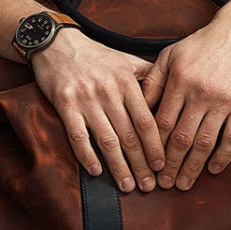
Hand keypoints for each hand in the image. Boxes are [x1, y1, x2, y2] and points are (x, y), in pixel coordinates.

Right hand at [30, 27, 164, 192]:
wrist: (58, 43)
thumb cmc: (96, 56)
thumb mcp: (127, 60)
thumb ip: (149, 78)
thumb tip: (172, 99)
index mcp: (127, 81)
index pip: (147, 120)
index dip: (156, 146)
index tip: (162, 166)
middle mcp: (108, 91)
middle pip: (129, 135)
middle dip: (141, 164)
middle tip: (150, 186)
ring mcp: (86, 98)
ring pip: (106, 140)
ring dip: (118, 167)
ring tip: (128, 186)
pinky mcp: (65, 104)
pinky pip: (78, 136)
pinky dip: (87, 156)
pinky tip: (96, 172)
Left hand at [140, 19, 230, 189]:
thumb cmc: (202, 43)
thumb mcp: (170, 55)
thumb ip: (152, 81)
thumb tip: (137, 107)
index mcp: (179, 81)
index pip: (162, 123)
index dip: (153, 147)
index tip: (148, 164)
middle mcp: (200, 93)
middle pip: (181, 138)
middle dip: (170, 165)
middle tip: (163, 184)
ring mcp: (224, 101)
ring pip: (205, 142)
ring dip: (193, 167)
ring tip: (184, 183)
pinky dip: (223, 157)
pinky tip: (213, 169)